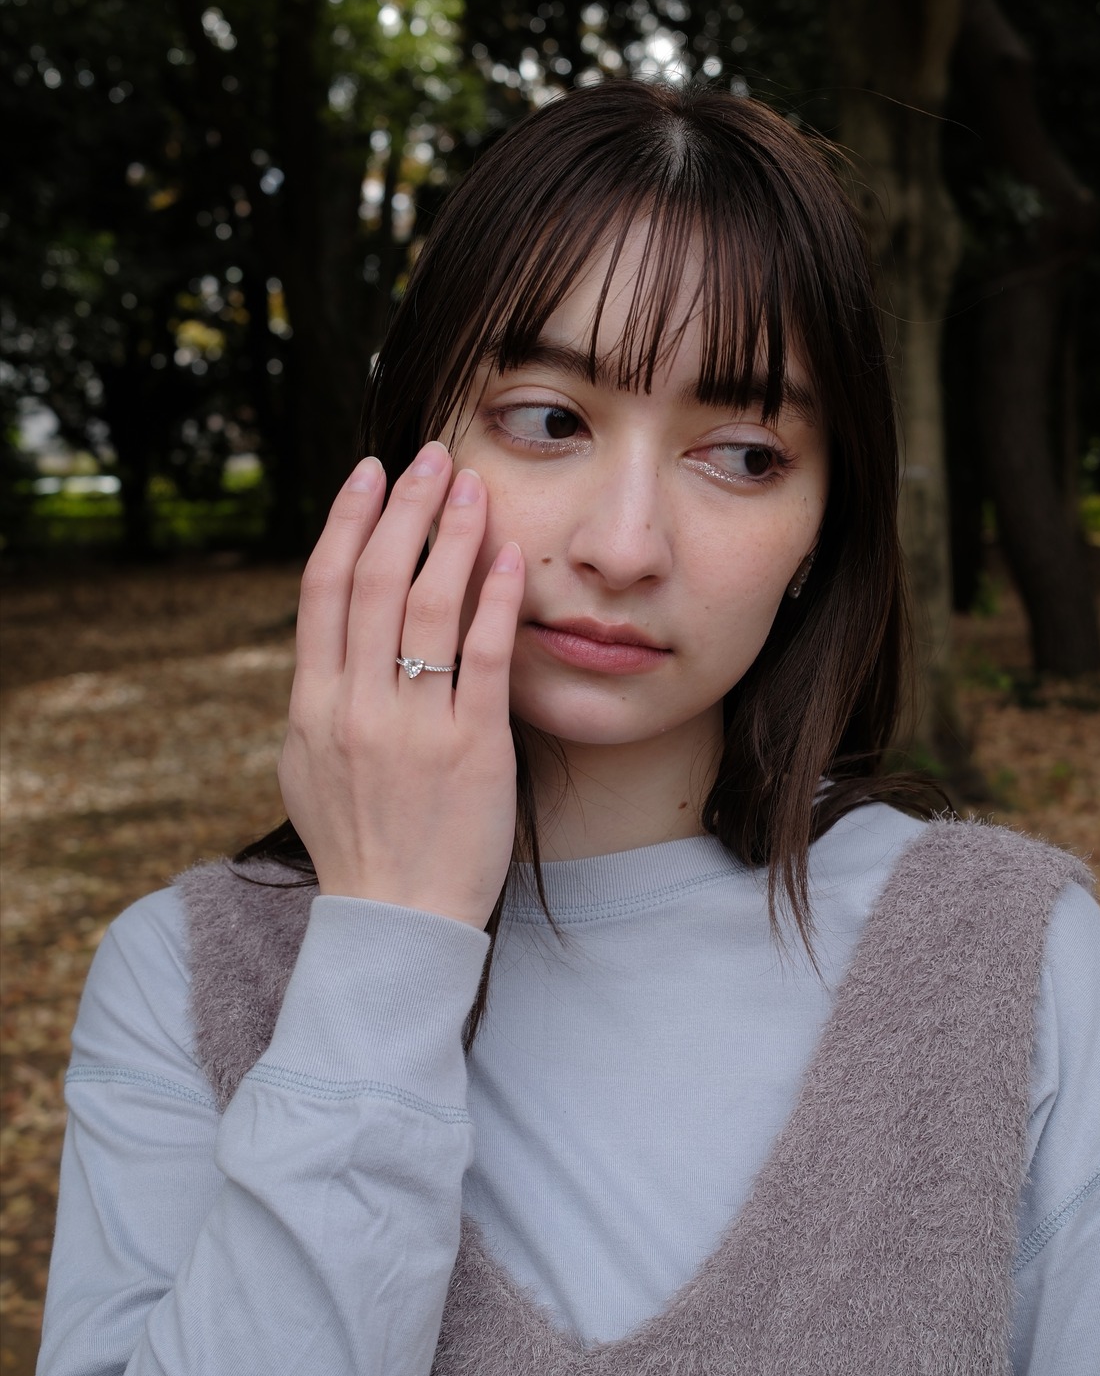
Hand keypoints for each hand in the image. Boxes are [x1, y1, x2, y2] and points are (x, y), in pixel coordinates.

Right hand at [278, 442, 524, 928]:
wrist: (395, 918)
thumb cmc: (358, 842)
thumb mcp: (311, 764)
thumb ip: (322, 695)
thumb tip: (333, 632)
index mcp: (313, 705)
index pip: (324, 590)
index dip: (347, 522)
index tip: (369, 474)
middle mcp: (356, 706)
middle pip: (377, 581)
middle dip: (405, 508)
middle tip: (430, 457)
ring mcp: (413, 727)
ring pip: (429, 607)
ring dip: (453, 536)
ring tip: (473, 487)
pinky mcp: (472, 750)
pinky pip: (483, 658)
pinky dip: (495, 600)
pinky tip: (510, 557)